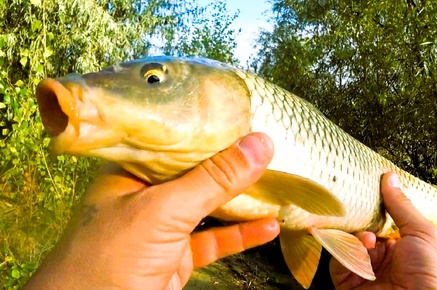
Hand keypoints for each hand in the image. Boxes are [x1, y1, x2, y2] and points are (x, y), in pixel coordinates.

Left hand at [25, 132, 279, 289]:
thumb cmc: (114, 254)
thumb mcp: (165, 209)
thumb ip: (214, 179)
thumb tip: (261, 144)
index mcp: (132, 171)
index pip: (175, 141)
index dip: (209, 129)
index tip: (245, 116)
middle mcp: (146, 195)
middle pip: (197, 173)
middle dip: (232, 164)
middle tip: (269, 148)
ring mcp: (163, 228)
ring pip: (209, 207)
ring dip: (241, 200)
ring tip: (277, 183)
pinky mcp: (177, 257)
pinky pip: (214, 240)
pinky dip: (241, 235)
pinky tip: (269, 227)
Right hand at [330, 172, 436, 289]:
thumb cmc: (430, 274)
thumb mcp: (421, 233)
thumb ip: (402, 206)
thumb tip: (389, 177)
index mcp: (400, 243)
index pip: (380, 218)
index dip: (373, 204)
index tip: (365, 186)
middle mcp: (380, 255)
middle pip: (360, 227)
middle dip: (360, 218)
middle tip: (358, 207)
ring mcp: (363, 268)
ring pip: (347, 242)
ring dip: (355, 237)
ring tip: (367, 239)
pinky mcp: (348, 282)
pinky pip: (338, 260)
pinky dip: (345, 252)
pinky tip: (360, 249)